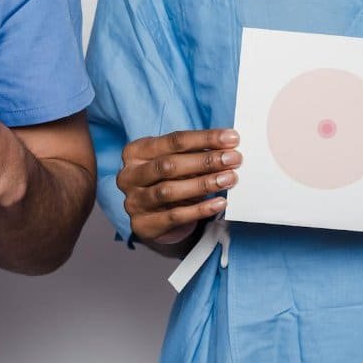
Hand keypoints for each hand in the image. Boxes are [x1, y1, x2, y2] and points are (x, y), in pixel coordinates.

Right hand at [116, 129, 240, 243]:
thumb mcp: (174, 161)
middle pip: (169, 165)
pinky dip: (200, 209)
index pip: (173, 141)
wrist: (151, 216)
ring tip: (229, 179)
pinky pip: (175, 216)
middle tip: (233, 159)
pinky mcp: (143, 224)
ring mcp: (134, 201)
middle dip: (205, 161)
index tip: (231, 138)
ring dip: (203, 184)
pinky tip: (219, 203)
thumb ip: (195, 153)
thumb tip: (228, 147)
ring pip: (169, 190)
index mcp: (136, 151)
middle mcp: (130, 175)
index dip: (204, 139)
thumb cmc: (167, 180)